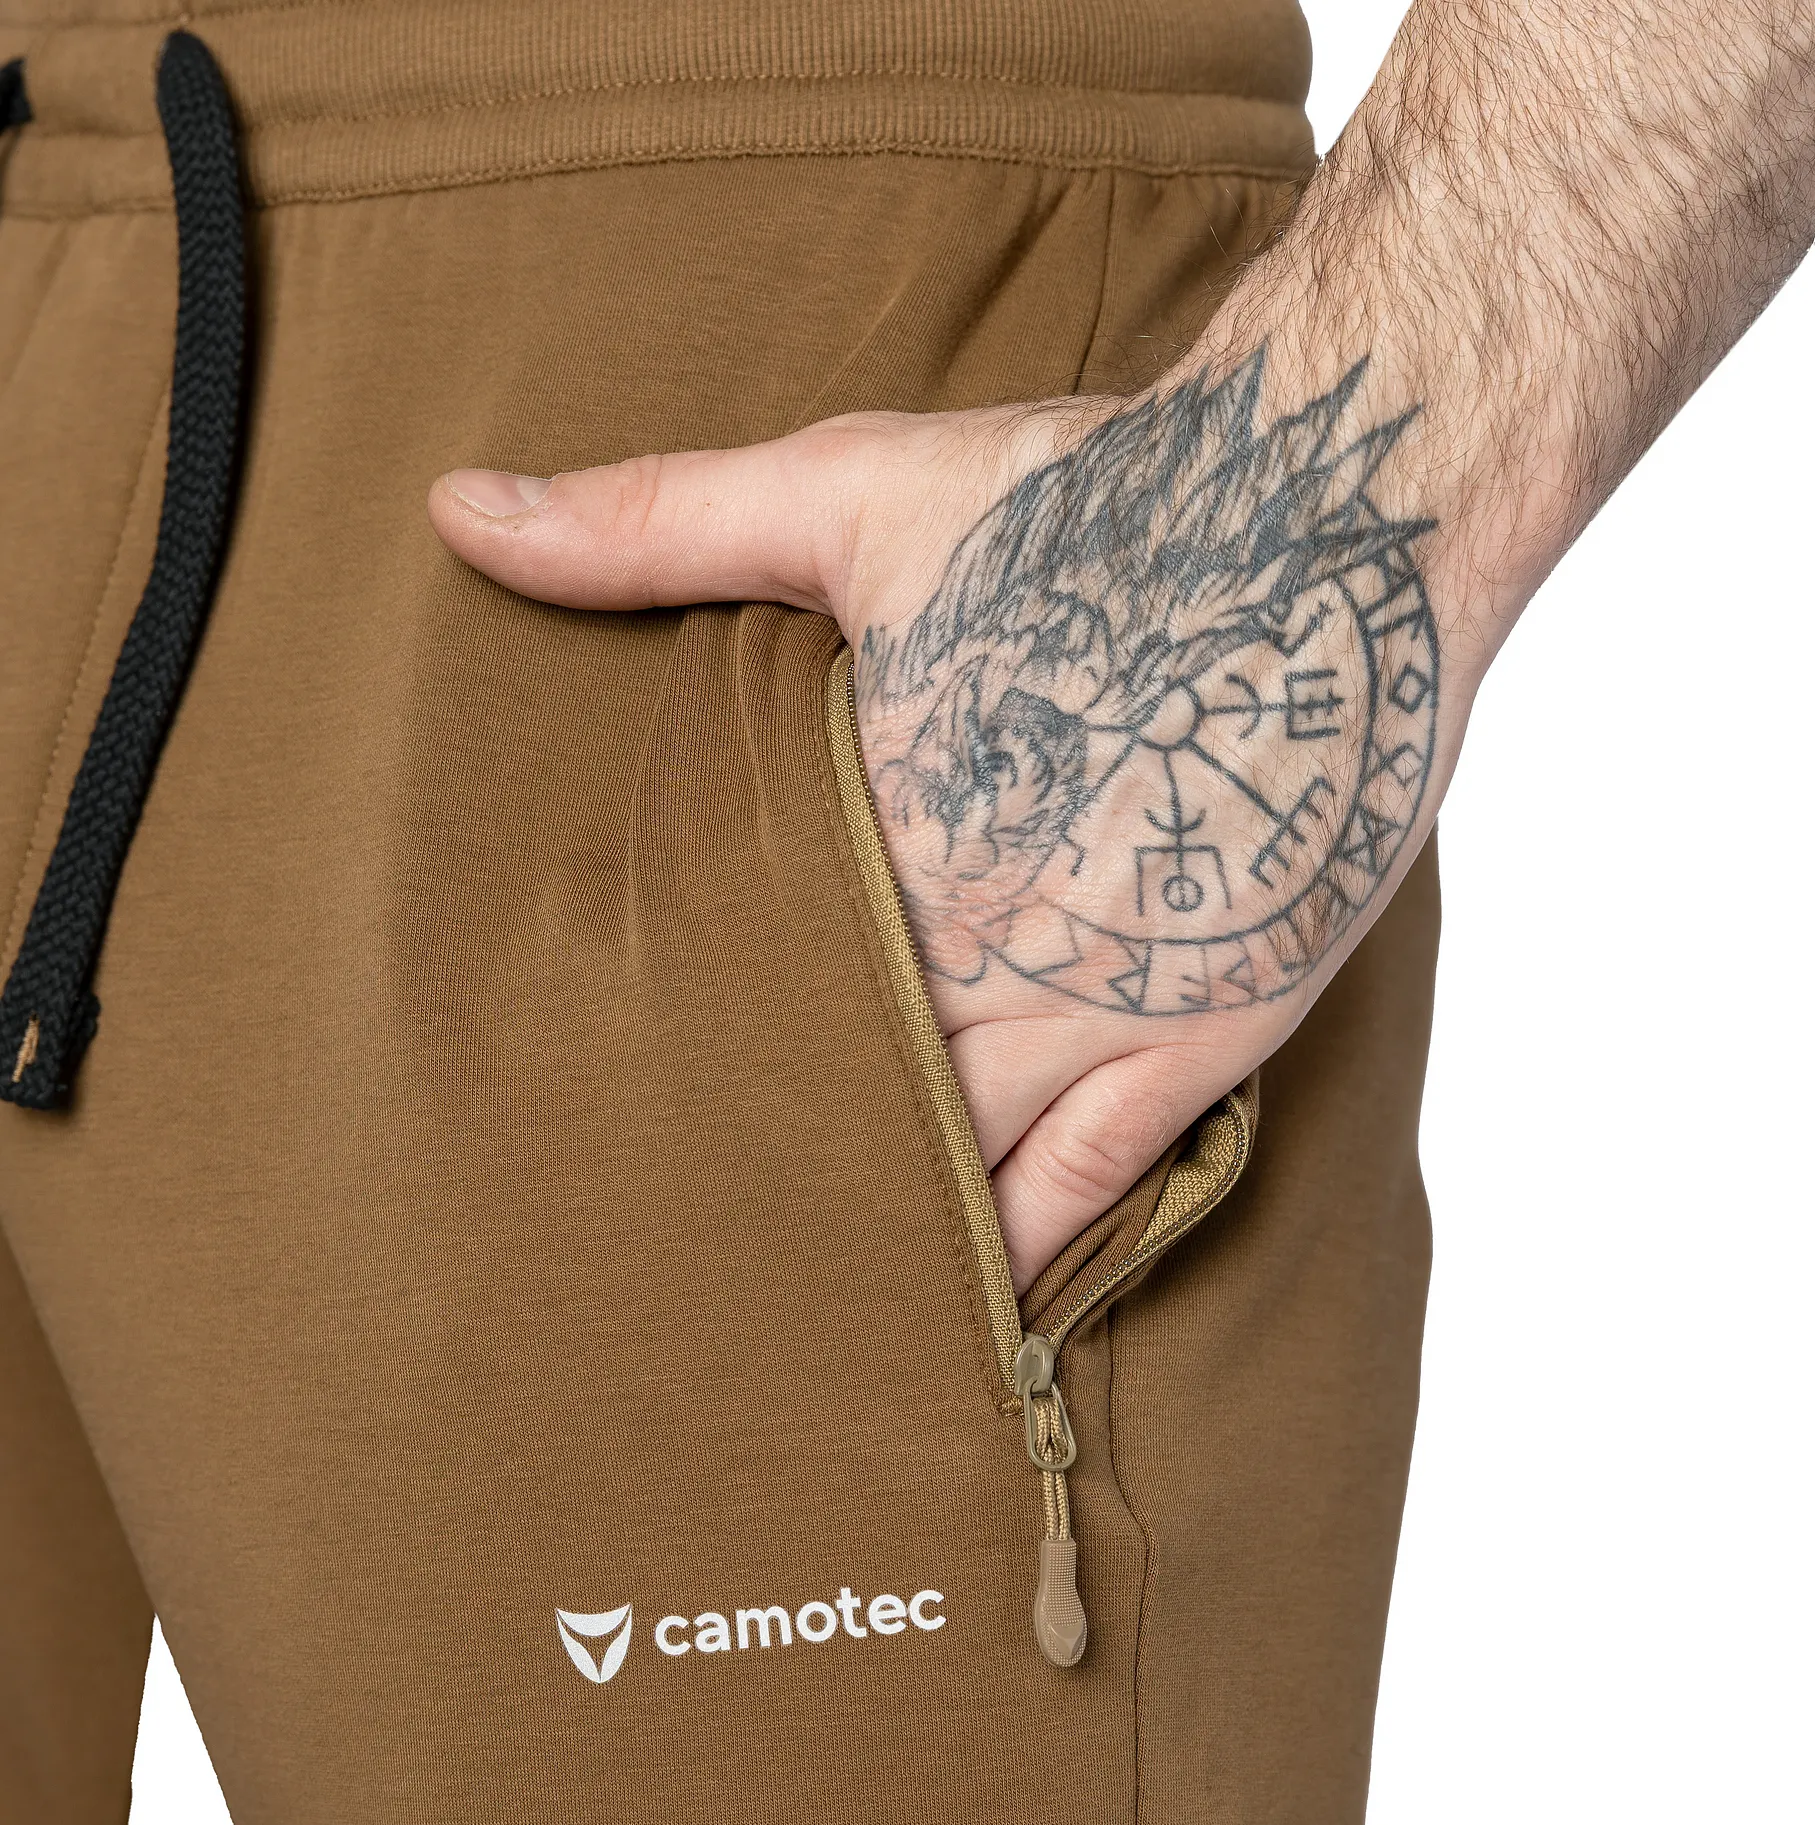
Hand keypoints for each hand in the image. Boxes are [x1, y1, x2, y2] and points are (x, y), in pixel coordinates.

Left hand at [428, 353, 1446, 1288]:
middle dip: (755, 1168)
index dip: (658, 1071)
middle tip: (654, 1268)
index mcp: (878, 832)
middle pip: (833, 1097)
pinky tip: (971, 1322)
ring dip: (874, 1230)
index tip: (579, 1138)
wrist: (1336, 514)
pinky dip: (1025, 1255)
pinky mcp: (1206, 1030)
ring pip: (952, 1162)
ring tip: (786, 1324)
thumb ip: (653, 522)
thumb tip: (460, 510)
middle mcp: (979, 947)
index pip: (730, 992)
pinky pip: (1095, 1185)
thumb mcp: (854, 492)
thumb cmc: (1095, 503)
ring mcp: (1099, 1003)